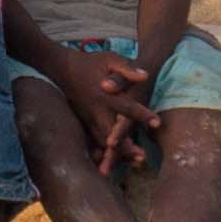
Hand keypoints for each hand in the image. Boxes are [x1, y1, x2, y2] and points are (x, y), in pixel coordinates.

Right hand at [48, 43, 157, 168]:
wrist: (63, 68)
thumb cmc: (91, 62)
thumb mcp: (110, 59)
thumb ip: (127, 68)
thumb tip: (145, 76)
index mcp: (105, 95)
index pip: (127, 107)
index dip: (142, 115)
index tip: (157, 123)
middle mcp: (96, 109)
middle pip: (112, 132)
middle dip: (126, 146)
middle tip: (142, 157)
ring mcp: (88, 117)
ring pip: (102, 140)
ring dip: (117, 153)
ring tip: (134, 162)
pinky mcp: (83, 122)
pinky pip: (93, 140)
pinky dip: (104, 153)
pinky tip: (113, 162)